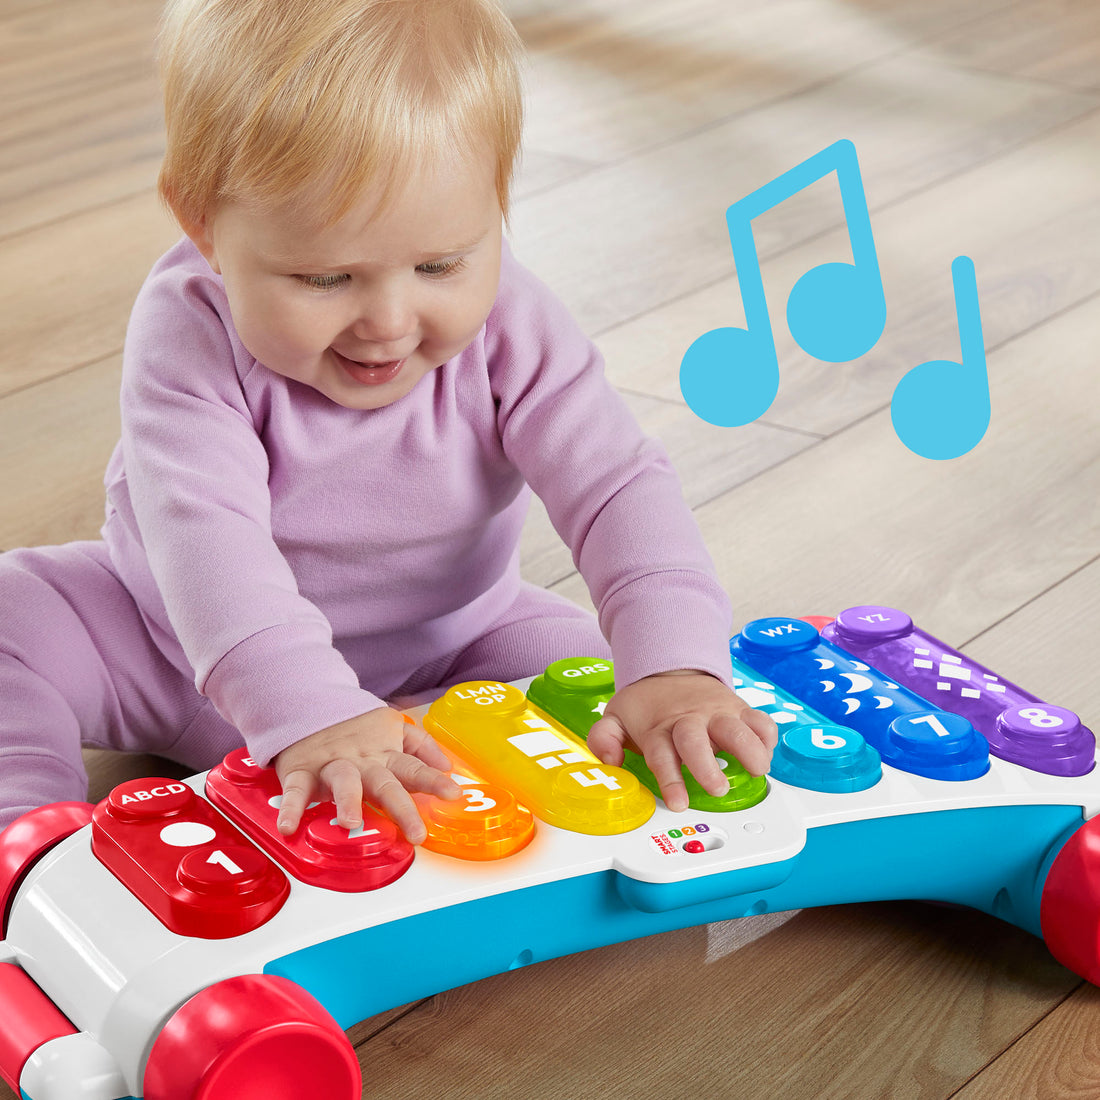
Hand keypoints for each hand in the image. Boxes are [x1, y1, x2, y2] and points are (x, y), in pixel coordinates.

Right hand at [273, 707, 460, 842]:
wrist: (309, 704)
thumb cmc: (355, 727)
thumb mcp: (392, 729)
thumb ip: (421, 746)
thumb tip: (448, 766)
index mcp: (385, 755)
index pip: (414, 768)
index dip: (434, 781)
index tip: (453, 793)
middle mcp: (362, 763)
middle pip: (385, 785)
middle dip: (401, 808)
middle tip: (416, 833)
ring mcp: (332, 766)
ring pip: (343, 783)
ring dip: (348, 802)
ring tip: (352, 824)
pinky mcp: (302, 771)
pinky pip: (296, 791)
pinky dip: (292, 808)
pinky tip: (289, 827)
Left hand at [586, 671, 777, 811]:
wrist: (670, 668)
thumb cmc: (647, 705)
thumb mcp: (616, 717)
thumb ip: (605, 738)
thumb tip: (608, 759)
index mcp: (659, 728)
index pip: (662, 755)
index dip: (670, 780)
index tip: (678, 802)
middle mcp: (689, 720)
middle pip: (697, 741)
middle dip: (708, 766)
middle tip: (718, 788)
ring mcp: (716, 713)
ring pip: (735, 728)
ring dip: (748, 749)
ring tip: (757, 770)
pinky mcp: (738, 709)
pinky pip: (758, 719)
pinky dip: (767, 735)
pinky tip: (767, 752)